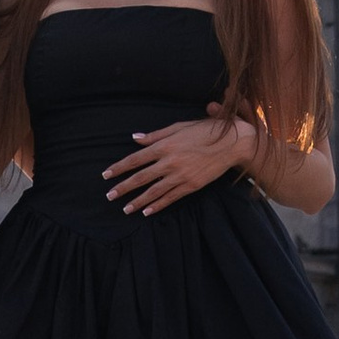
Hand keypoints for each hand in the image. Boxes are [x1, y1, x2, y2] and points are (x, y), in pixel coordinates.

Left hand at [102, 109, 254, 216]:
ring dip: (137, 201)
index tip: (106, 175)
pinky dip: (157, 205)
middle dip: (123, 188)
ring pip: (153, 191)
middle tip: (109, 196)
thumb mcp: (179, 127)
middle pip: (140, 178)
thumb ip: (156, 135)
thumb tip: (135, 138)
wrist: (232, 143)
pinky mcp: (191, 185)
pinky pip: (170, 198)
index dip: (119, 168)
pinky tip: (147, 211)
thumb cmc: (206, 130)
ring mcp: (180, 176)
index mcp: (165, 145)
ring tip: (125, 209)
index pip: (135, 159)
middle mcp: (169, 162)